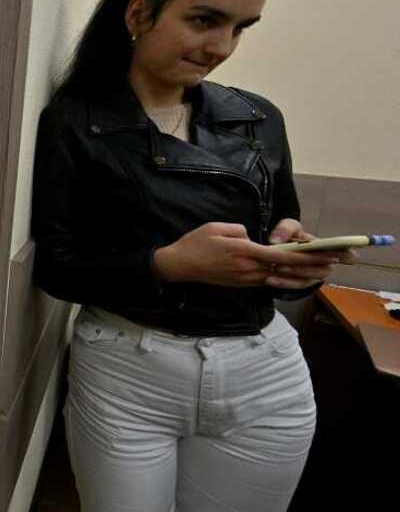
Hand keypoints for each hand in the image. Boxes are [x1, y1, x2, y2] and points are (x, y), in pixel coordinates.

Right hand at [153, 222, 343, 288]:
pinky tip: (295, 278)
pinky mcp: (241, 284)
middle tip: (333, 265)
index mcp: (245, 252)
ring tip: (320, 273)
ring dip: (301, 276)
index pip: (283, 256)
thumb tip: (252, 237)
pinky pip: (267, 280)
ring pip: (279, 277)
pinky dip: (284, 279)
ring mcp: (245, 278)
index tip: (325, 256)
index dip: (307, 257)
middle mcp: (249, 269)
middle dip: (311, 267)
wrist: (178, 266)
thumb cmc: (195, 243)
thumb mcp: (217, 227)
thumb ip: (240, 230)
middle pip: (286, 269)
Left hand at [265, 218, 357, 288]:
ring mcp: (314, 276)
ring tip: (274, 269)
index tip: (348, 256)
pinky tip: (269, 279)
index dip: (348, 256)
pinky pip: (295, 286)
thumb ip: (285, 229)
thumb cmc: (290, 236)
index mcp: (327, 249)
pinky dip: (283, 283)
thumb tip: (276, 240)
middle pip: (321, 270)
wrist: (275, 248)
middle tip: (283, 263)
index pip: (346, 254)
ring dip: (291, 276)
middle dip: (303, 268)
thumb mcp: (288, 226)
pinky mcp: (302, 283)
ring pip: (307, 280)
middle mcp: (325, 264)